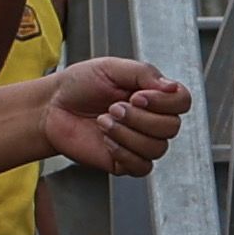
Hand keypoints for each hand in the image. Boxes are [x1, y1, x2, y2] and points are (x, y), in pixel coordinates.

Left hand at [38, 55, 193, 176]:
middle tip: (113, 107)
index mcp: (153, 95)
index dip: (164, 102)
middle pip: (171, 127)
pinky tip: (106, 140)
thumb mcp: (111, 68)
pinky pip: (142, 166)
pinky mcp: (126, 162)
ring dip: (127, 134)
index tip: (138, 96)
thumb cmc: (79, 86)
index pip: (182, 102)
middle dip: (140, 118)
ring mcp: (140, 143)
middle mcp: (151, 120)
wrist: (51, 108)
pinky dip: (123, 152)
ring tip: (103, 121)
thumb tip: (172, 87)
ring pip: (157, 148)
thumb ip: (144, 74)